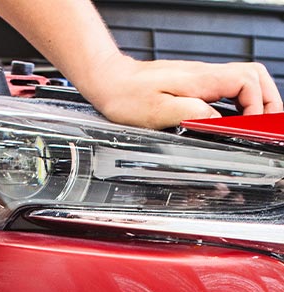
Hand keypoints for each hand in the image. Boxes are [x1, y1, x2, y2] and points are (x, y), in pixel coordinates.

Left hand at [87, 53, 282, 128]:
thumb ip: (192, 114)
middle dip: (268, 102)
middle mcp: (206, 76)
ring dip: (257, 102)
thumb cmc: (127, 97)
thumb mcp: (158, 112)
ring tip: (258, 126)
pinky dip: (240, 104)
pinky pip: (229, 90)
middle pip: (256, 77)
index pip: (249, 83)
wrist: (110, 82)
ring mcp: (203, 79)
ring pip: (246, 81)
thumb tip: (218, 121)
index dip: (257, 107)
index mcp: (202, 81)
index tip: (251, 128)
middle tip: (268, 127)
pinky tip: (236, 121)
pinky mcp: (195, 86)